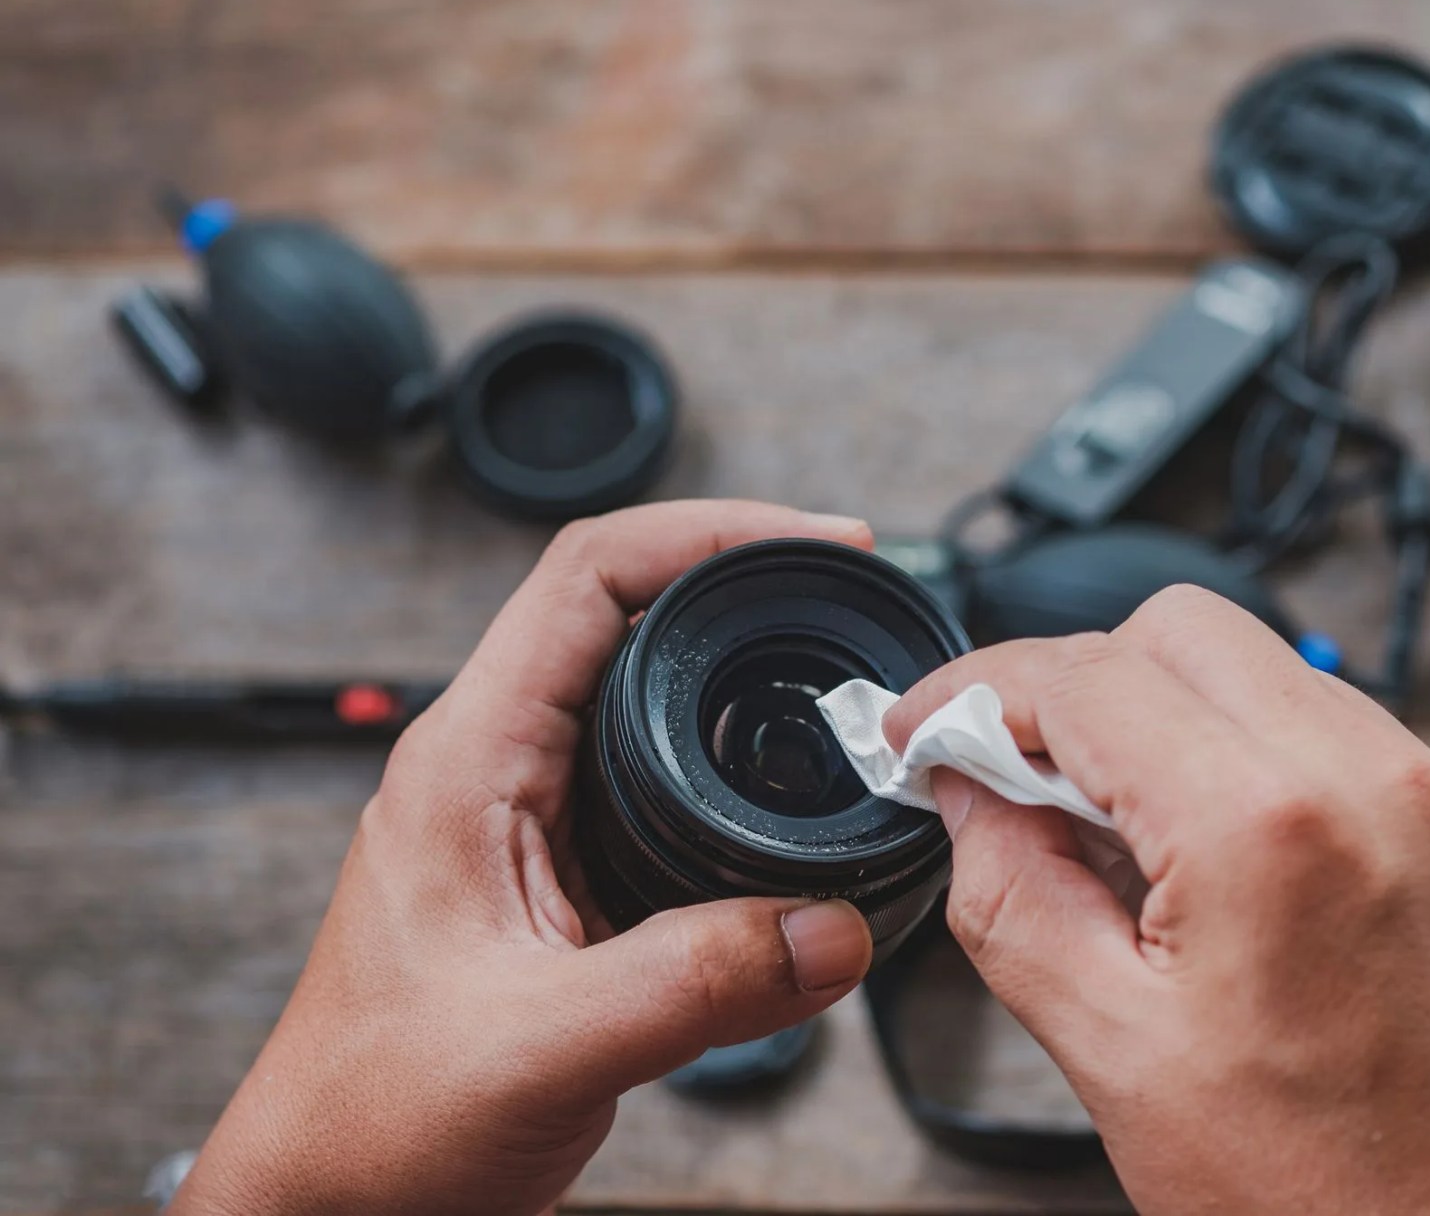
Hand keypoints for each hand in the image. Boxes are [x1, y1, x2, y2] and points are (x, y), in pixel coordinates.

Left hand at [172, 501, 880, 1215]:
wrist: (332, 1202)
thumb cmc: (373, 1121)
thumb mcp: (539, 1047)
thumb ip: (694, 985)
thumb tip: (835, 931)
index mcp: (469, 764)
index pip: (587, 579)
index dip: (706, 533)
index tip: (811, 538)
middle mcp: (498, 771)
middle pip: (629, 616)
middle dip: (745, 588)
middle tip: (845, 592)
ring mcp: (531, 823)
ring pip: (652, 705)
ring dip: (745, 683)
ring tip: (836, 681)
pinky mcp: (566, 880)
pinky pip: (666, 792)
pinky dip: (741, 782)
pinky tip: (795, 809)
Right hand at [883, 586, 1429, 1215]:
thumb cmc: (1327, 1201)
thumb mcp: (1117, 1059)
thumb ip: (1013, 899)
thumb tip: (968, 796)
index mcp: (1269, 830)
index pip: (1085, 676)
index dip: (976, 692)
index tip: (927, 730)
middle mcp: (1375, 782)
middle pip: (1180, 631)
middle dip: (1080, 688)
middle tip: (1026, 790)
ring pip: (1268, 670)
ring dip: (1173, 722)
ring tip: (1135, 851)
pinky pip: (1345, 736)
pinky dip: (1262, 763)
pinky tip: (1231, 870)